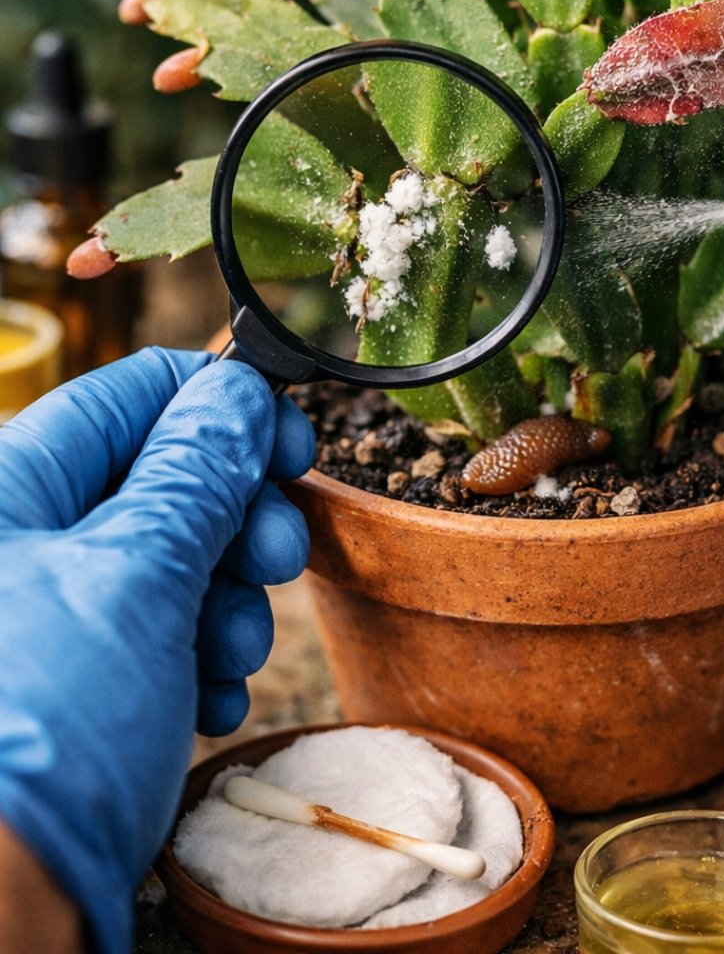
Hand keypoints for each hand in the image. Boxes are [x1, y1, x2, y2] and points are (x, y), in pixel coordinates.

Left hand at [0, 349, 312, 952]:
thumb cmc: (35, 733)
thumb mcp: (136, 576)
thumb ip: (196, 471)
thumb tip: (240, 393)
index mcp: (12, 487)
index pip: (134, 396)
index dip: (225, 407)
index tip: (293, 443)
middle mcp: (29, 543)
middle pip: (166, 479)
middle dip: (238, 518)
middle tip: (278, 559)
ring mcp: (59, 615)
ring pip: (179, 562)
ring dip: (229, 602)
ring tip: (230, 656)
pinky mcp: (86, 680)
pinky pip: (166, 635)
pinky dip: (203, 660)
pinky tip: (207, 702)